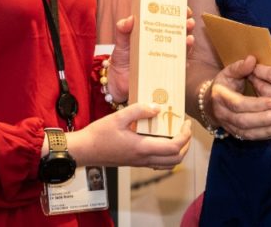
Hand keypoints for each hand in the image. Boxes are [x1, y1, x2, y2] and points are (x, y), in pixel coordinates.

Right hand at [67, 103, 191, 169]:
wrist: (84, 151)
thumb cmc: (99, 134)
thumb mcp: (118, 117)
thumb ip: (139, 110)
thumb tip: (157, 107)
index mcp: (142, 147)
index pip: (174, 147)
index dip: (185, 136)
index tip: (186, 122)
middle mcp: (144, 159)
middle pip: (176, 159)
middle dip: (186, 144)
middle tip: (185, 128)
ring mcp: (140, 163)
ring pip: (169, 164)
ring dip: (179, 151)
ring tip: (178, 134)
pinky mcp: (135, 162)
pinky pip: (159, 164)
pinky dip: (167, 155)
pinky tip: (162, 140)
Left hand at [109, 11, 194, 102]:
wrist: (119, 79)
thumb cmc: (122, 56)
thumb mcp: (122, 40)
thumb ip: (123, 29)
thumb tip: (130, 19)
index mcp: (155, 29)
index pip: (171, 18)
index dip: (180, 12)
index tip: (184, 9)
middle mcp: (164, 41)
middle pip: (181, 31)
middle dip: (187, 25)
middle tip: (188, 22)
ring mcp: (167, 55)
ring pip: (183, 47)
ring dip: (188, 42)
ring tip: (188, 39)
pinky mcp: (168, 71)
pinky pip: (179, 66)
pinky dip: (184, 62)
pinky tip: (185, 58)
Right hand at [207, 56, 270, 139]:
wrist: (212, 102)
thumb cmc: (225, 84)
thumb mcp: (229, 72)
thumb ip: (241, 67)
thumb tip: (252, 60)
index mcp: (220, 97)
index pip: (239, 104)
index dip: (257, 104)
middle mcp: (222, 114)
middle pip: (244, 121)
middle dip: (265, 119)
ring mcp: (229, 126)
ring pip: (249, 133)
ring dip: (268, 130)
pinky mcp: (237, 134)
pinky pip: (252, 138)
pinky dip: (267, 136)